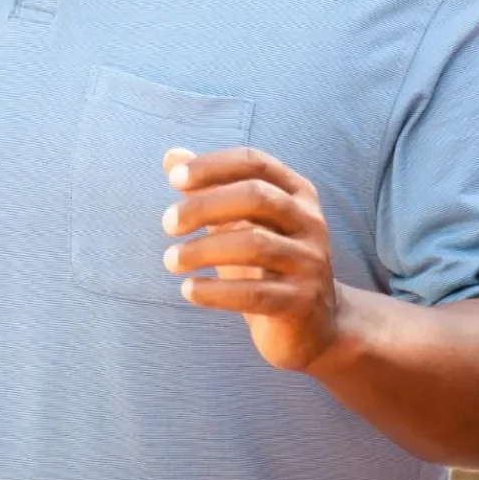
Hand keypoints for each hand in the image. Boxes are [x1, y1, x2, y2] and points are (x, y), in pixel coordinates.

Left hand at [161, 146, 342, 372]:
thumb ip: (208, 188)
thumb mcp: (238, 222)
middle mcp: (309, 221)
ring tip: (171, 260)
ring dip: (203, 250)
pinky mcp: (302, 301)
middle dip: (204, 206)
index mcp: (296, 192)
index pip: (254, 163)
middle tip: (168, 223)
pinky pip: (255, 293)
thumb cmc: (266, 263)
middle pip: (255, 196)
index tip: (173, 179)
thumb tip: (171, 155)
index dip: (212, 166)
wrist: (311, 325)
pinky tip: (189, 290)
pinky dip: (216, 291)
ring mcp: (310, 261)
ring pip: (255, 245)